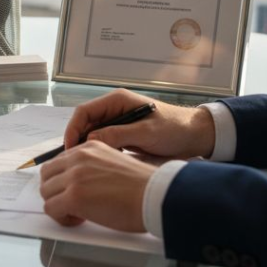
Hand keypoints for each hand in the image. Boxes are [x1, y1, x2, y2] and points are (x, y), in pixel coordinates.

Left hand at [40, 141, 155, 231]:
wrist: (155, 196)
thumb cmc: (142, 187)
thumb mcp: (114, 163)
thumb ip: (93, 167)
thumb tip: (80, 183)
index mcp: (89, 147)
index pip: (59, 162)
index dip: (63, 180)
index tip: (75, 192)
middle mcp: (78, 158)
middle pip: (47, 175)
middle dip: (55, 192)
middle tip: (72, 204)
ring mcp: (74, 176)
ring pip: (46, 192)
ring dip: (58, 205)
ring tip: (78, 213)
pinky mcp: (74, 196)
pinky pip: (51, 209)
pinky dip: (61, 218)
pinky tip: (80, 219)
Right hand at [64, 88, 214, 159]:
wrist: (195, 136)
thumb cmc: (174, 129)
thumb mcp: (145, 132)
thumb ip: (117, 135)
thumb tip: (90, 141)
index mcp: (117, 100)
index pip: (84, 112)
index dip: (73, 129)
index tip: (71, 149)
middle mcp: (114, 110)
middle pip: (85, 124)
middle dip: (77, 141)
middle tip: (75, 162)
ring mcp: (118, 123)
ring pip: (92, 135)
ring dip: (87, 149)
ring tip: (86, 166)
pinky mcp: (123, 136)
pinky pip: (103, 143)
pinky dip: (99, 154)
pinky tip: (100, 166)